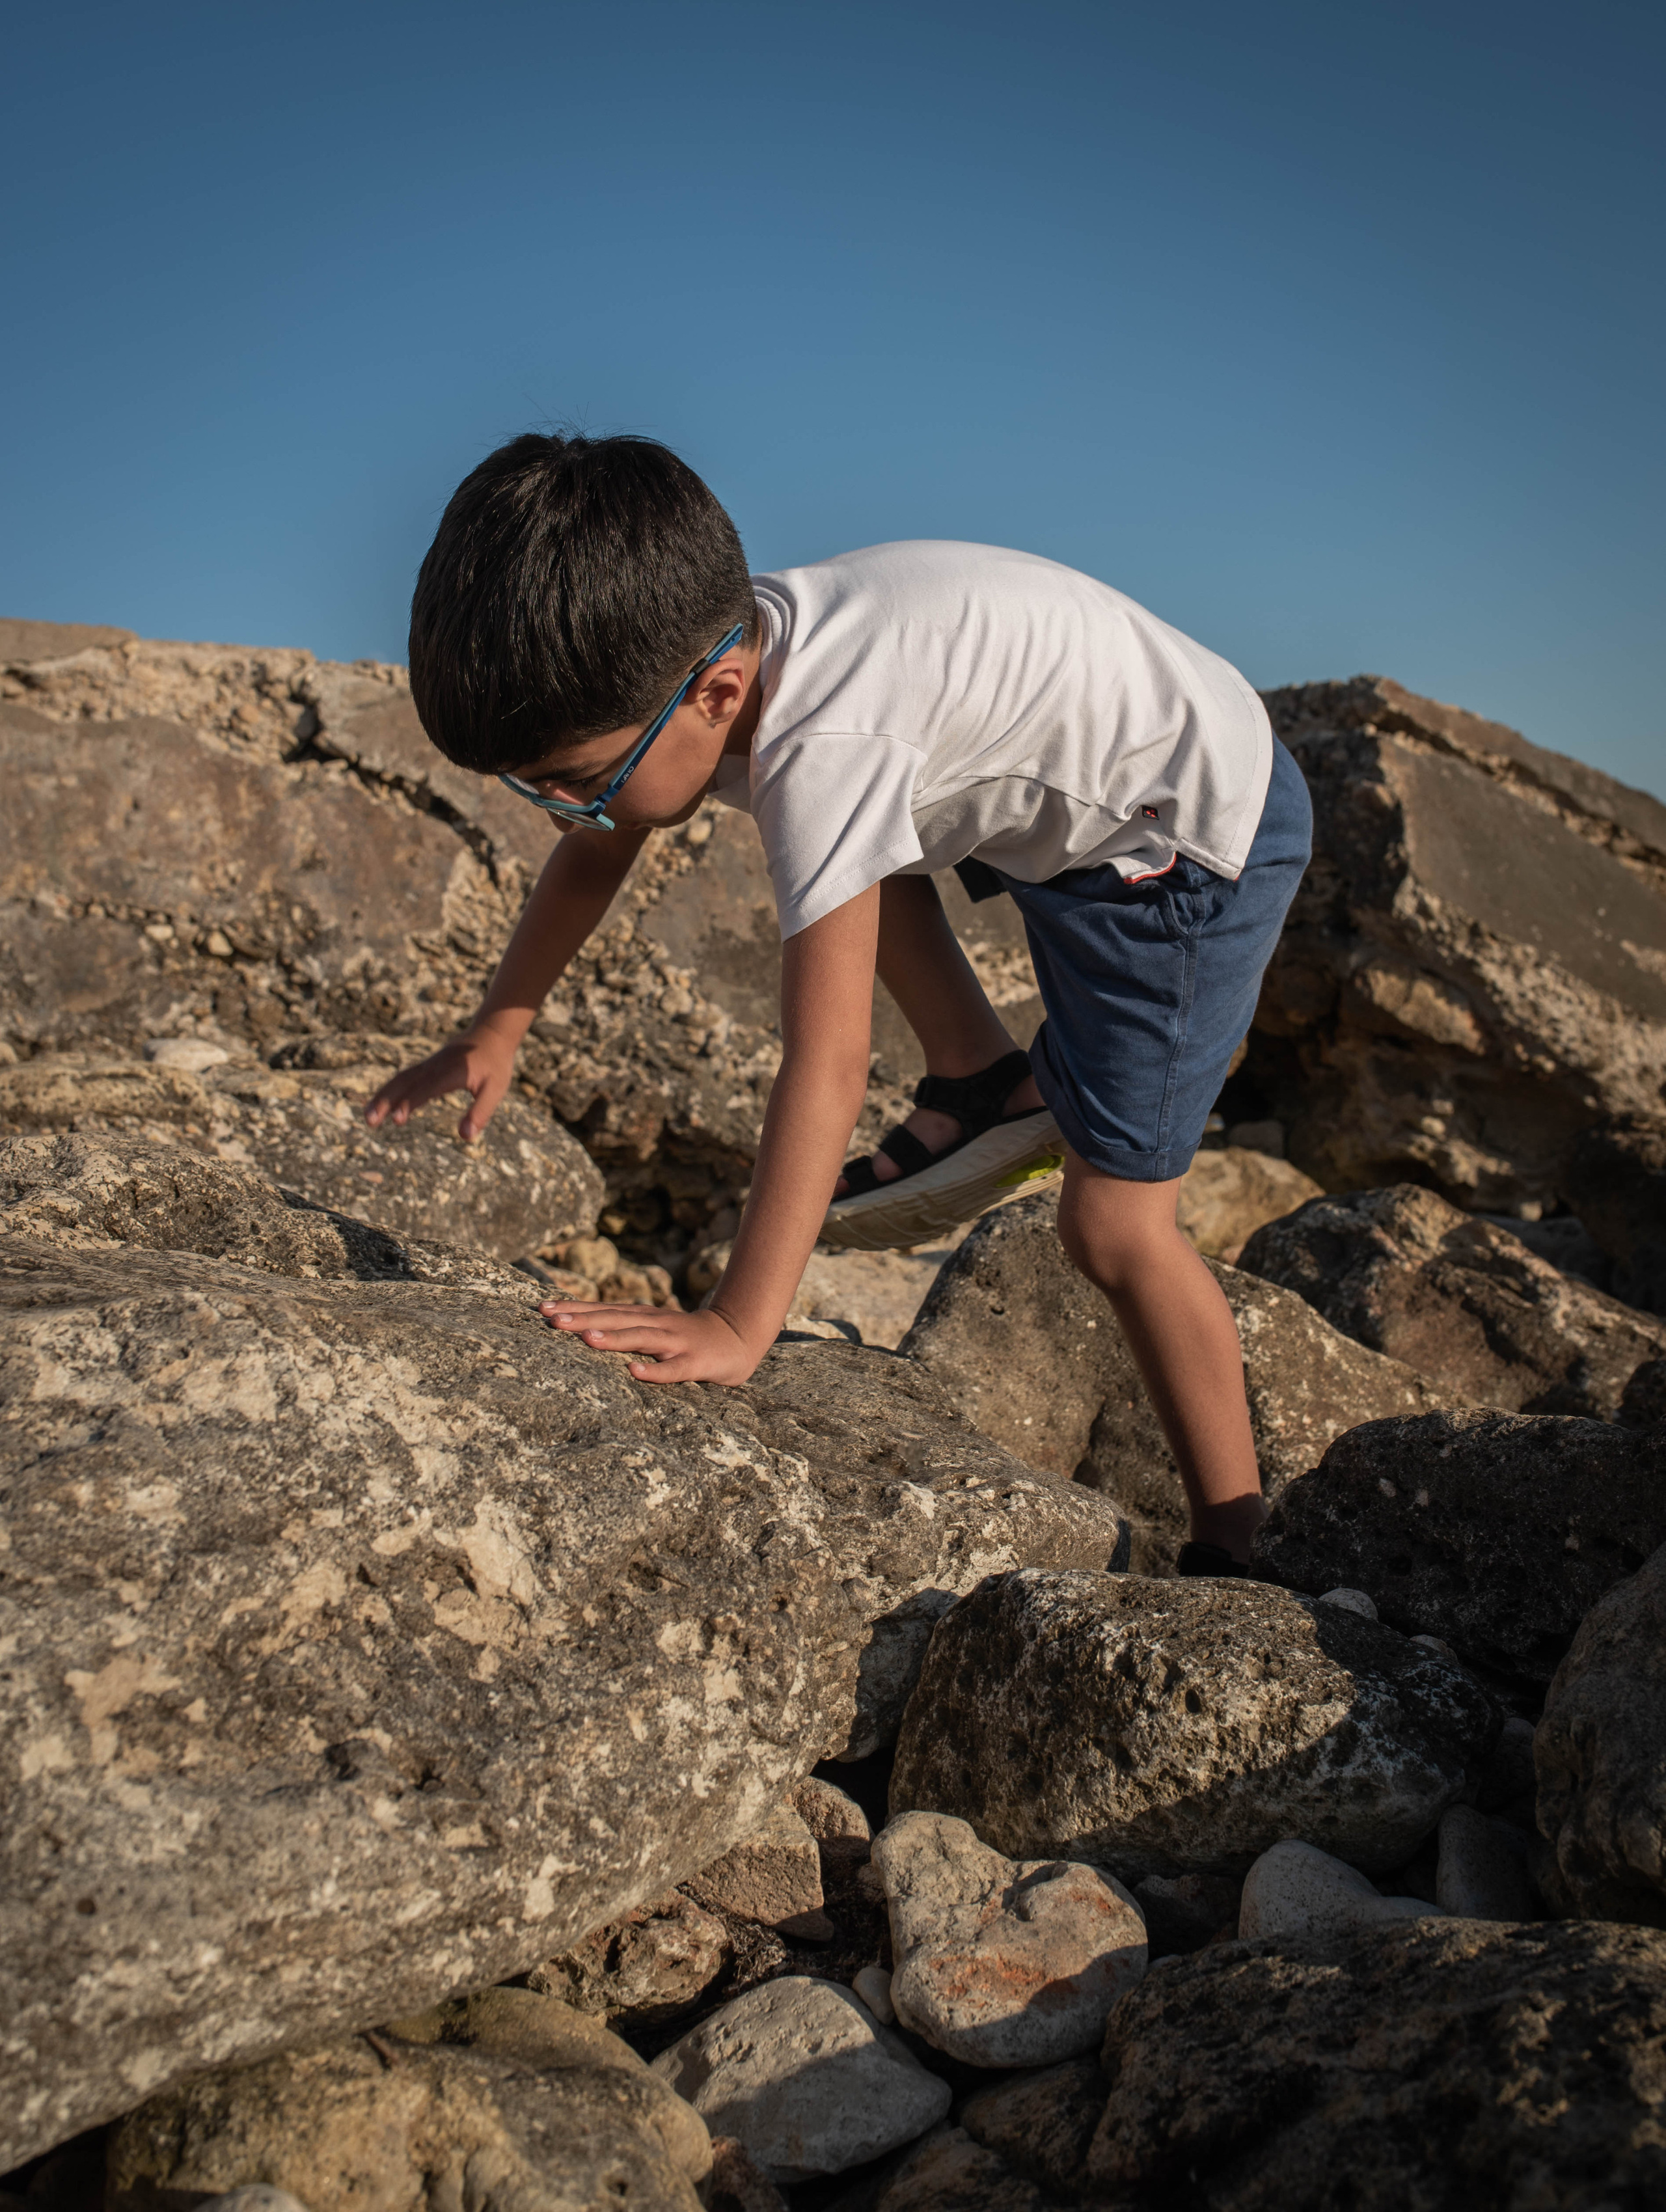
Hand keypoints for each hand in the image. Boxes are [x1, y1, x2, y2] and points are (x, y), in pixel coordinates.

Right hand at [364, 1030, 515, 1142]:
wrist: (492, 1032)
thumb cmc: (496, 1064)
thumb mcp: (496, 1089)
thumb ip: (481, 1112)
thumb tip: (466, 1136)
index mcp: (451, 1072)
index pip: (426, 1089)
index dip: (410, 1103)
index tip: (396, 1120)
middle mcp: (435, 1066)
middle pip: (404, 1083)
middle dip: (385, 1101)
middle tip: (369, 1121)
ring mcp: (428, 1064)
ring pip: (400, 1079)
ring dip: (382, 1097)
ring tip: (367, 1117)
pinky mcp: (427, 1065)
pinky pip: (404, 1077)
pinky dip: (390, 1090)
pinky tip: (381, 1103)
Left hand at [540, 1299, 764, 1385]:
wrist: (736, 1337)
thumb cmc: (684, 1337)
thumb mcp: (651, 1326)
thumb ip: (622, 1325)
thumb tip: (578, 1326)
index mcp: (643, 1316)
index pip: (603, 1309)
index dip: (574, 1308)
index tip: (542, 1308)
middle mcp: (656, 1324)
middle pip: (615, 1319)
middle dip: (583, 1319)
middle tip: (552, 1320)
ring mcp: (675, 1342)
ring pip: (641, 1339)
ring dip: (614, 1338)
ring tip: (587, 1339)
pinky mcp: (694, 1362)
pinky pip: (672, 1369)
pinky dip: (654, 1371)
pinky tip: (634, 1372)